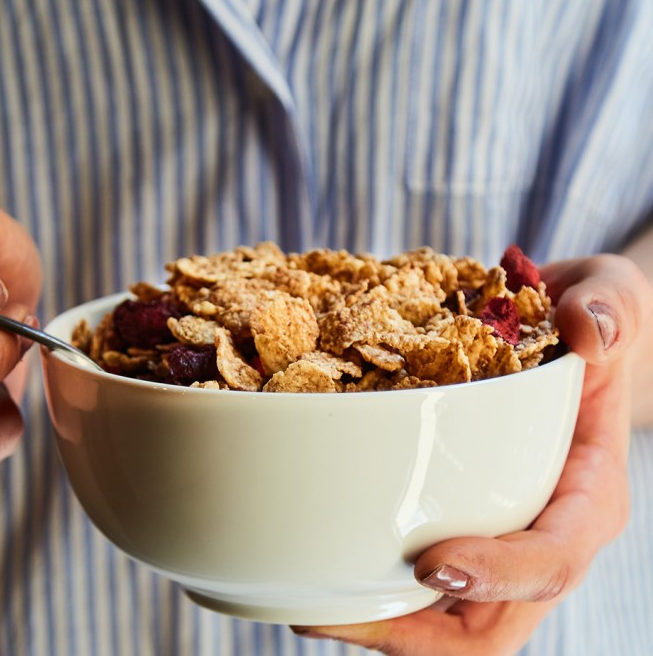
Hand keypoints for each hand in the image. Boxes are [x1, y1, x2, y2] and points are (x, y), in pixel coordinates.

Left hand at [292, 254, 652, 654]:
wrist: (569, 338)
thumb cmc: (590, 323)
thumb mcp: (612, 298)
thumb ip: (610, 308)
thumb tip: (588, 331)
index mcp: (588, 494)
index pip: (553, 558)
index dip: (499, 573)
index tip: (432, 562)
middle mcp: (545, 533)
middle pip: (492, 623)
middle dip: (416, 634)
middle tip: (330, 614)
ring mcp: (502, 538)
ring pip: (451, 620)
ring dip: (381, 626)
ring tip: (307, 607)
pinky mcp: (466, 523)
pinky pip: (425, 581)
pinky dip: (376, 587)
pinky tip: (319, 571)